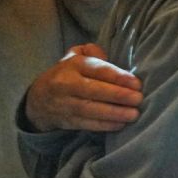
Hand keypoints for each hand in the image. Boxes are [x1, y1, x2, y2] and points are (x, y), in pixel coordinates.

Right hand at [26, 43, 142, 132]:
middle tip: (138, 99)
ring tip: (133, 114)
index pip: (97, 69)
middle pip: (93, 90)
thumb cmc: (68, 74)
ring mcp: (64, 103)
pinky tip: (120, 124)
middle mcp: (66, 83)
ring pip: (89, 109)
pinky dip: (104, 125)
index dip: (117, 76)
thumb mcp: (76, 57)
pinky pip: (86, 123)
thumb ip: (93, 52)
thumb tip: (106, 55)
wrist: (38, 99)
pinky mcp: (65, 120)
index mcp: (73, 65)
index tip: (137, 83)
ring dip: (114, 113)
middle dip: (118, 95)